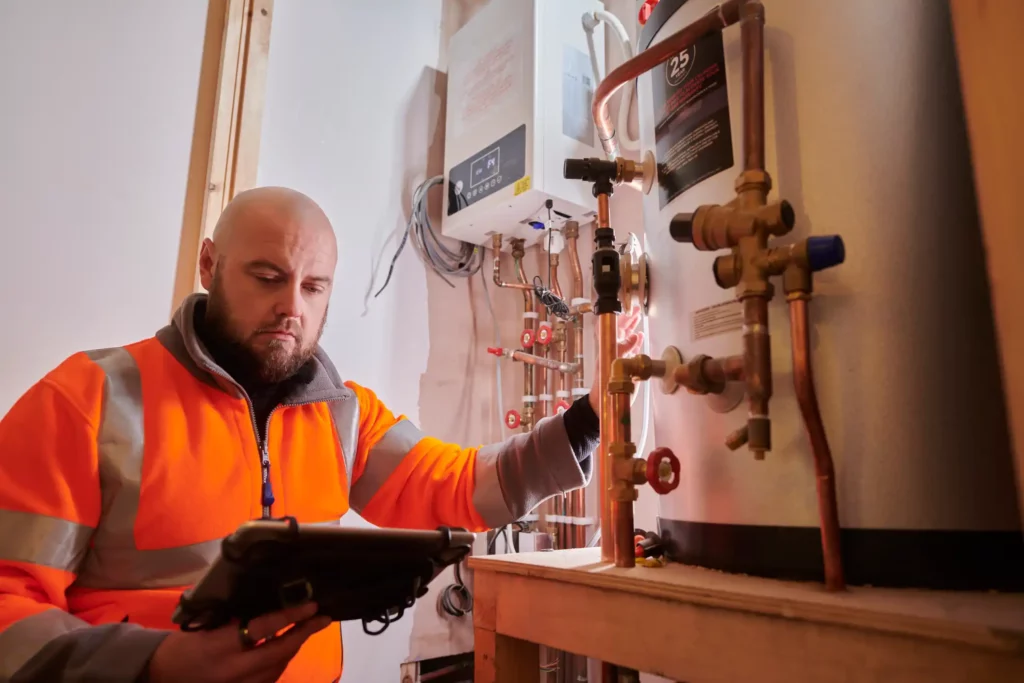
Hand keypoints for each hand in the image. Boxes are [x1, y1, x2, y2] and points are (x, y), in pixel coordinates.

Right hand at [146, 602, 331, 682]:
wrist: (158, 677)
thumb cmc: (180, 646)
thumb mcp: (206, 626)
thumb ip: (237, 620)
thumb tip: (270, 606)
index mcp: (221, 646)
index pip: (265, 628)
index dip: (291, 616)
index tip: (311, 605)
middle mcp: (233, 670)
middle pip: (279, 653)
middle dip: (304, 634)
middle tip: (322, 618)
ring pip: (277, 669)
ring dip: (293, 649)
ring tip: (306, 630)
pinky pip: (268, 680)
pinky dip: (279, 664)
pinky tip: (285, 651)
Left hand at [588, 305, 643, 413]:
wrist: (602, 403)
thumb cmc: (606, 386)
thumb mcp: (617, 365)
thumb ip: (626, 350)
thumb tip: (636, 335)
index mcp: (608, 348)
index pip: (612, 328)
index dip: (618, 318)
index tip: (625, 308)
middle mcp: (612, 351)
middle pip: (620, 331)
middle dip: (627, 320)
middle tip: (636, 309)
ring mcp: (617, 358)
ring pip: (625, 338)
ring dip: (631, 328)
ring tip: (638, 318)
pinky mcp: (624, 366)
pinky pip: (630, 349)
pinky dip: (635, 342)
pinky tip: (640, 336)